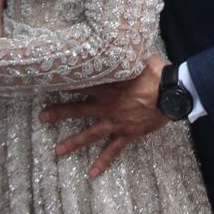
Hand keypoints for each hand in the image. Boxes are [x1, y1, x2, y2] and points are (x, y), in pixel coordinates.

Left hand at [40, 54, 167, 176]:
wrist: (172, 93)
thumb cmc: (157, 72)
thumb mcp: (139, 58)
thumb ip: (126, 54)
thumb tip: (121, 40)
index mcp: (109, 86)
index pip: (82, 82)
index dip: (66, 81)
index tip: (50, 80)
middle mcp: (108, 105)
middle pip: (79, 109)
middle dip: (60, 112)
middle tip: (42, 116)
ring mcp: (116, 121)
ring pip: (91, 133)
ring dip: (73, 142)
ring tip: (57, 150)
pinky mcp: (128, 133)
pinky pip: (113, 150)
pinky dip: (103, 161)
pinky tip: (93, 173)